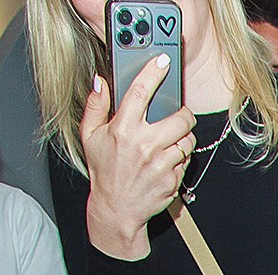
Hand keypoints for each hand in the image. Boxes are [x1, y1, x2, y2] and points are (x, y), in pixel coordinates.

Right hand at [81, 63, 195, 259]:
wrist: (117, 210)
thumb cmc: (105, 173)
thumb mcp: (90, 137)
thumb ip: (95, 107)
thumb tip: (100, 82)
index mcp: (123, 130)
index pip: (140, 92)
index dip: (154, 72)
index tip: (163, 61)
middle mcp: (144, 145)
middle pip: (179, 117)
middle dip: (183, 113)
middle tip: (178, 115)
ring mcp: (160, 163)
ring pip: (187, 139)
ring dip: (184, 137)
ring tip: (172, 140)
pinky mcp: (171, 179)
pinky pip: (186, 160)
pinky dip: (181, 158)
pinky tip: (168, 160)